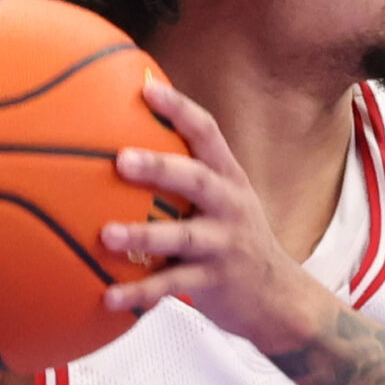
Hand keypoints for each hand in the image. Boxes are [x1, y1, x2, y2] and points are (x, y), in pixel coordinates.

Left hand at [101, 76, 332, 351]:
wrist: (278, 297)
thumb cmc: (233, 238)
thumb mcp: (223, 200)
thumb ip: (185, 175)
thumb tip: (122, 142)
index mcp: (228, 179)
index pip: (207, 133)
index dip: (179, 109)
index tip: (146, 87)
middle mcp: (230, 206)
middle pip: (197, 180)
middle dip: (159, 167)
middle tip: (120, 159)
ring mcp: (223, 245)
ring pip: (182, 237)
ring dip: (143, 235)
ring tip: (105, 235)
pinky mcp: (214, 283)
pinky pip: (172, 287)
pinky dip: (139, 293)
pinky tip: (108, 296)